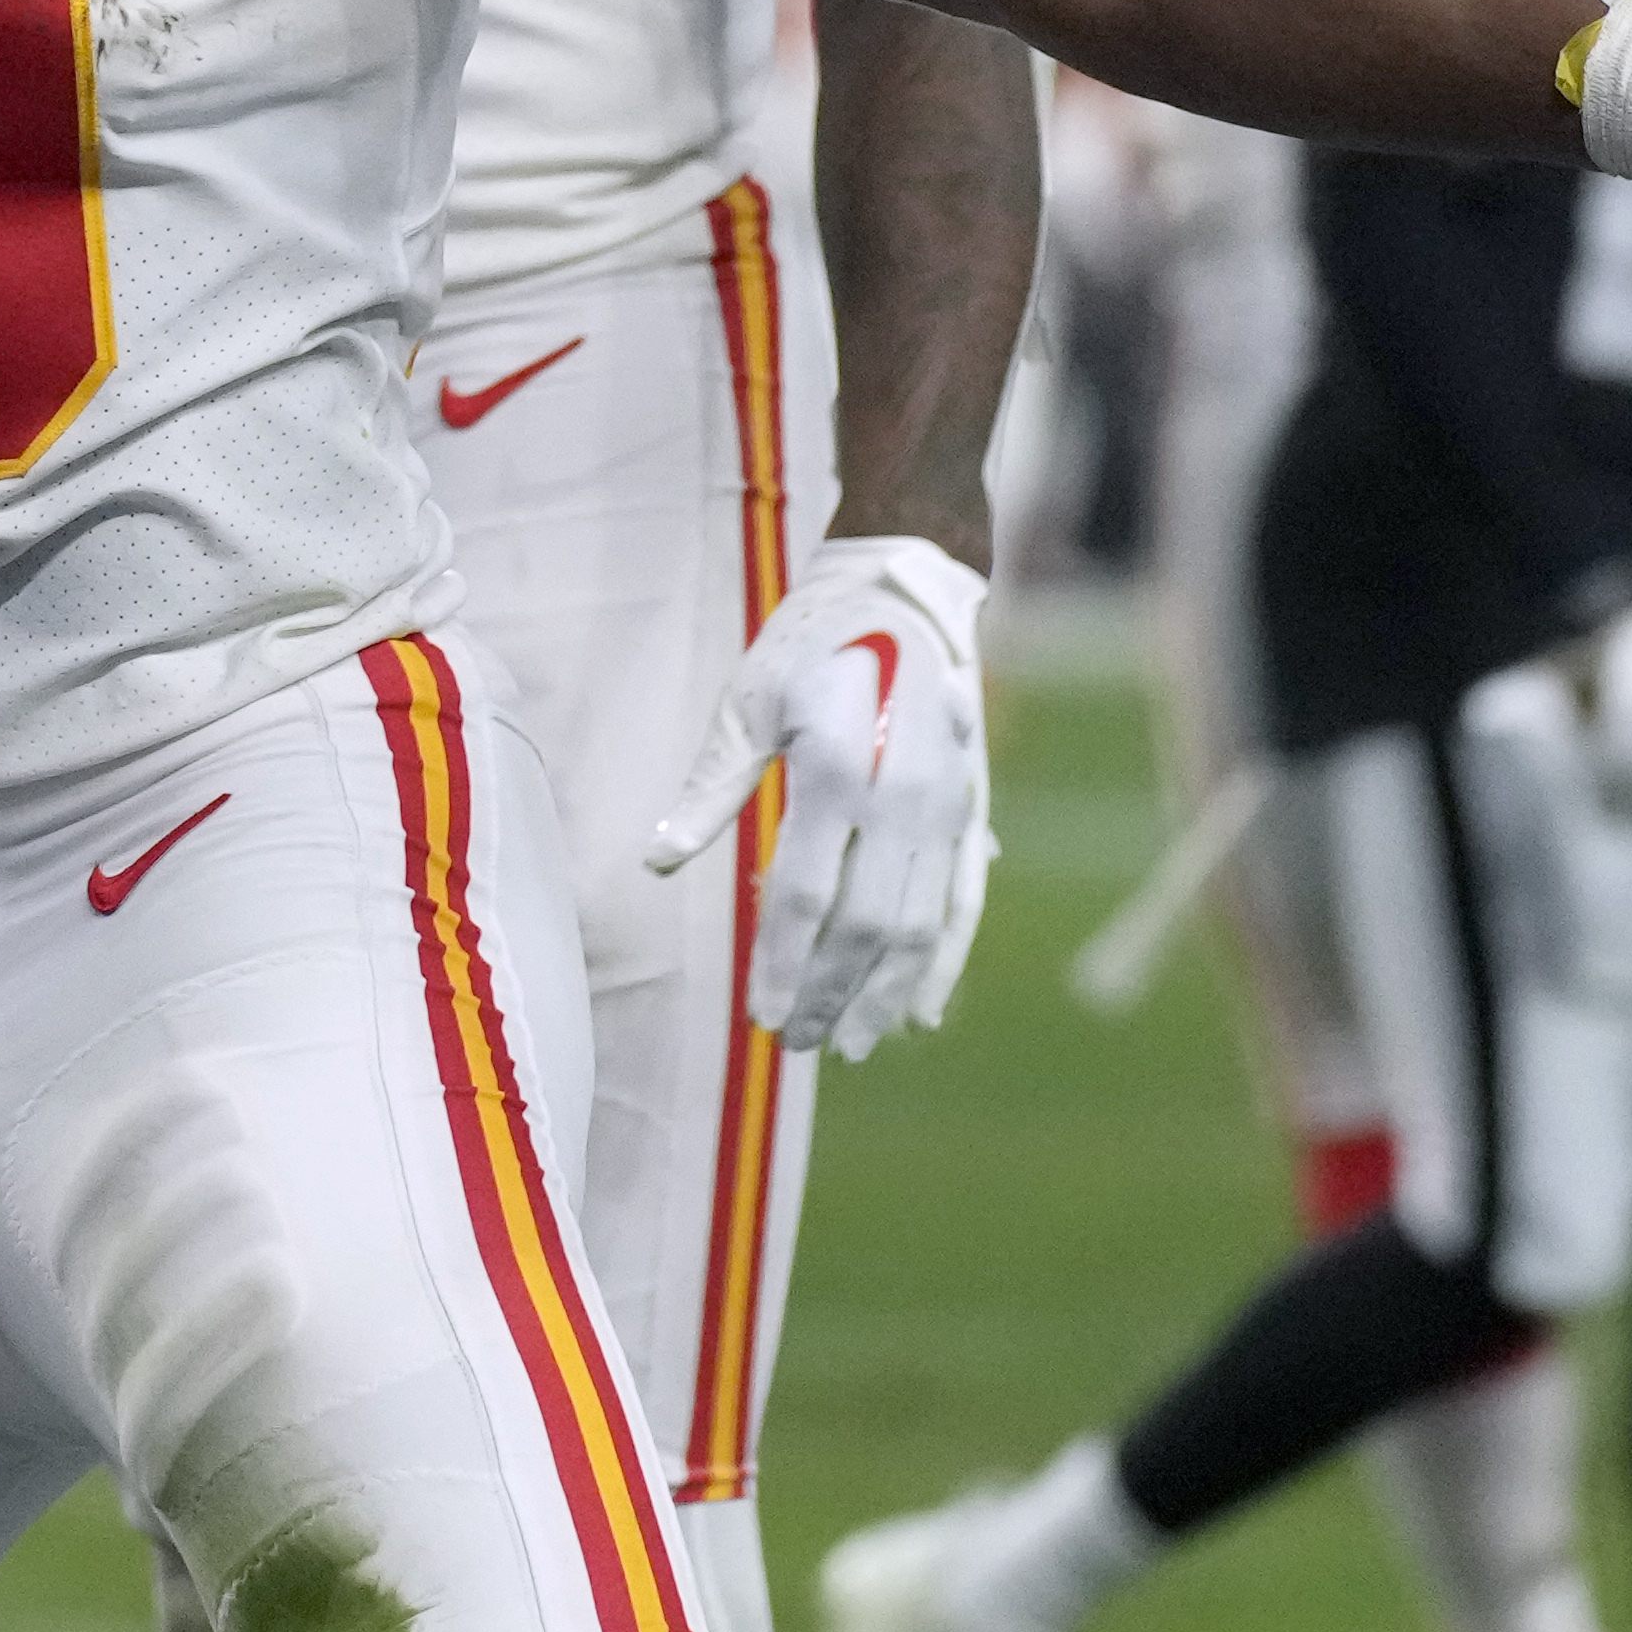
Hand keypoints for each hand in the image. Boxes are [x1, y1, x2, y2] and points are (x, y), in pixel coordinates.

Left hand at [642, 533, 991, 1057]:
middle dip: (832, 994)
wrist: (905, 586)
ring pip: (919, 925)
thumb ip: (711, 788)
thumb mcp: (747, 700)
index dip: (783, 964)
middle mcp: (900, 797)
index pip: (803, 896)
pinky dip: (945, 961)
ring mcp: (946, 806)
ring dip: (886, 993)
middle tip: (802, 1044)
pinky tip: (922, 1011)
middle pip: (865, 926)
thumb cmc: (808, 643)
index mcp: (835, 770)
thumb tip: (657, 863)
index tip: (763, 1017)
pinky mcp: (974, 808)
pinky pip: (963, 900)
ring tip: (855, 1043)